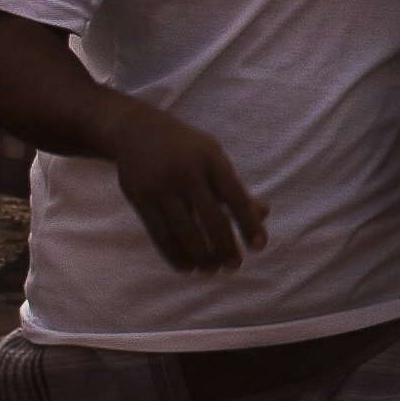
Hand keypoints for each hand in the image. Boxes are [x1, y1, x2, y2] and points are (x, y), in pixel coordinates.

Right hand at [98, 102, 267, 275]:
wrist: (136, 130)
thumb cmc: (186, 148)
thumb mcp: (214, 156)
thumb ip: (236, 187)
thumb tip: (264, 214)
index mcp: (212, 160)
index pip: (237, 198)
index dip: (249, 224)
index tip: (259, 246)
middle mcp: (187, 173)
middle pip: (212, 219)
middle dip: (225, 247)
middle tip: (234, 266)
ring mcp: (161, 187)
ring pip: (184, 231)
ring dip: (201, 256)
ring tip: (212, 270)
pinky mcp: (140, 199)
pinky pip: (159, 234)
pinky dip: (174, 254)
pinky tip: (186, 267)